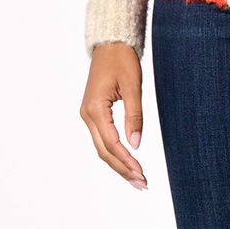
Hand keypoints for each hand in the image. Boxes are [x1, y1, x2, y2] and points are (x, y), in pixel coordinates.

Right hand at [82, 42, 148, 188]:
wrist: (110, 44)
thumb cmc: (122, 60)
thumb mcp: (133, 86)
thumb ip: (134, 116)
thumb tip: (136, 144)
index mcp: (95, 109)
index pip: (112, 143)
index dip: (127, 161)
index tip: (142, 174)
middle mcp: (87, 115)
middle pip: (104, 151)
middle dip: (123, 169)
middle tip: (142, 184)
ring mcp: (88, 115)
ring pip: (102, 148)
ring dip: (118, 164)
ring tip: (137, 179)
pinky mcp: (93, 113)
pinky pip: (102, 139)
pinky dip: (114, 153)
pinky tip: (127, 162)